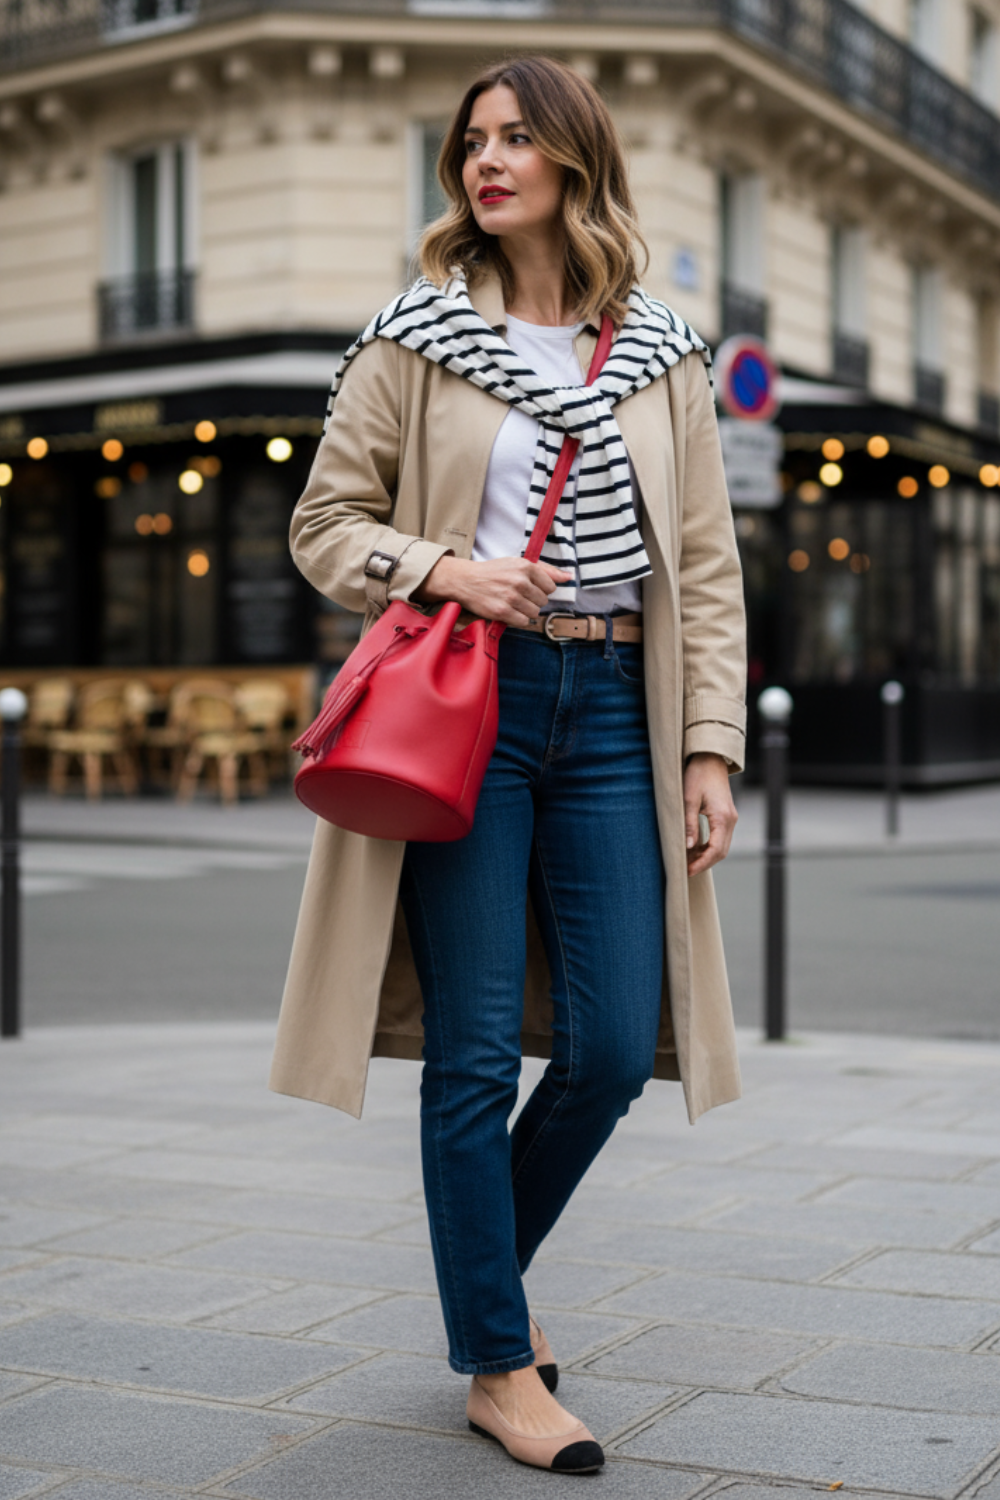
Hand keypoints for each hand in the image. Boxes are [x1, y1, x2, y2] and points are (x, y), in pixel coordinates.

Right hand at [415, 555, 572, 627]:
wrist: (466, 580)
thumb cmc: (494, 572)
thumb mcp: (518, 563)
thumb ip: (546, 570)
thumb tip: (569, 577)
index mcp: (526, 566)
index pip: (550, 587)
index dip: (540, 589)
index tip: (527, 587)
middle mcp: (520, 581)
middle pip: (543, 601)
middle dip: (532, 600)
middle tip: (517, 595)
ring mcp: (511, 597)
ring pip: (534, 613)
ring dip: (525, 611)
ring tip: (512, 603)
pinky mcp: (502, 611)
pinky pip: (523, 622)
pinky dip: (517, 619)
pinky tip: (508, 611)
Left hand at [683, 752, 736, 874]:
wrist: (709, 759)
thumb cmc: (697, 775)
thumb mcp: (688, 800)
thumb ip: (689, 824)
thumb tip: (688, 847)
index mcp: (723, 818)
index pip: (715, 850)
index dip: (701, 864)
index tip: (687, 871)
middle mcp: (730, 820)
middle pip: (720, 852)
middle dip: (703, 863)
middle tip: (684, 870)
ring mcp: (730, 818)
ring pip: (721, 846)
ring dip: (705, 856)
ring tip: (686, 861)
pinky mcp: (726, 816)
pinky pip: (719, 837)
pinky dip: (708, 846)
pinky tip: (693, 849)